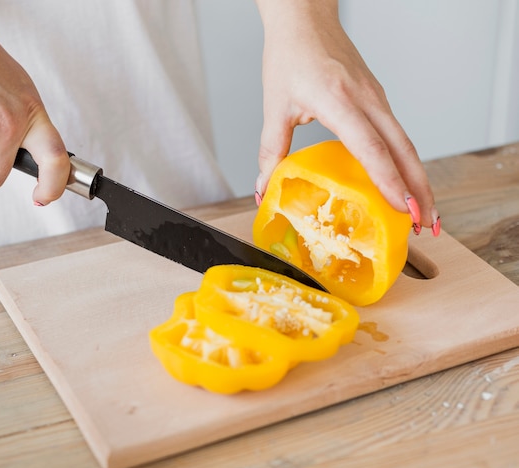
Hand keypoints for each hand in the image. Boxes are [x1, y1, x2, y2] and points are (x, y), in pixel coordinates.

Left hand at [254, 0, 438, 233]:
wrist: (305, 18)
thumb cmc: (290, 56)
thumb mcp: (275, 107)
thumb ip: (270, 152)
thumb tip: (263, 189)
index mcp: (338, 100)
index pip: (371, 148)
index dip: (389, 181)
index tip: (404, 209)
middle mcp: (366, 99)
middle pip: (404, 150)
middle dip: (420, 189)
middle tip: (427, 224)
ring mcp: (376, 98)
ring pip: (406, 143)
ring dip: (418, 178)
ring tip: (424, 212)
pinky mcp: (377, 98)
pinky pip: (397, 135)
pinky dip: (406, 162)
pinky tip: (404, 183)